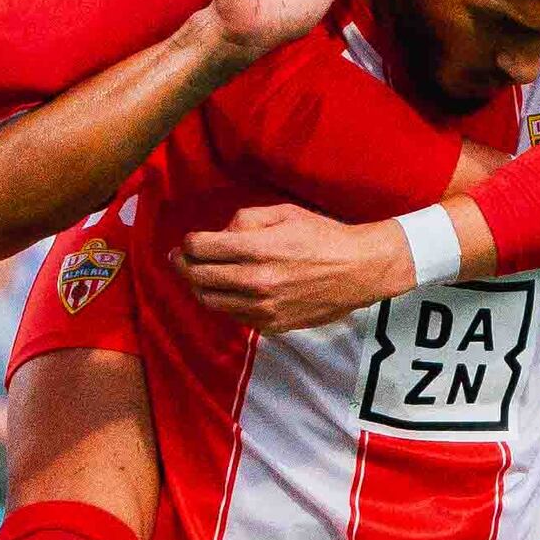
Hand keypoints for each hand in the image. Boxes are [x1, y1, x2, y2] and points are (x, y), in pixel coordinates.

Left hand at [176, 199, 415, 333]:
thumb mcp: (285, 213)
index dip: (187, 243)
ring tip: (198, 277)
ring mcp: (263, 308)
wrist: (359, 271)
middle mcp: (255, 282)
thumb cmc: (323, 237)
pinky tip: (229, 291)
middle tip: (180, 259)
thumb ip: (246, 220)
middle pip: (198, 277)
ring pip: (210, 301)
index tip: (187, 242)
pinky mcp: (272, 326)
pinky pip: (234, 315)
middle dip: (183, 265)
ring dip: (198, 287)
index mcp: (257, 249)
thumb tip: (221, 234)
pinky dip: (224, 302)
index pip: (201, 248)